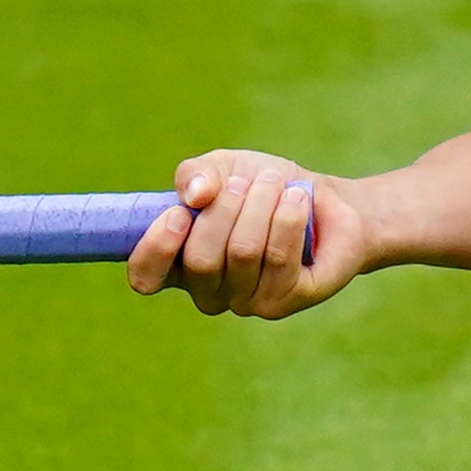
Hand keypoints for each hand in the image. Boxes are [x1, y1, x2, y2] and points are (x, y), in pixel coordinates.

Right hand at [125, 149, 370, 319]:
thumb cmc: (262, 188)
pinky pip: (280, 258)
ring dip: (261, 205)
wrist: (325, 201)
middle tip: (245, 183)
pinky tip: (297, 200)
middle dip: (225, 209)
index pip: (146, 277)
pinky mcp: (286, 301)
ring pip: (243, 253)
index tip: (179, 213)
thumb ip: (196, 175)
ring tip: (275, 183)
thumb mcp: (223, 168)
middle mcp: (208, 292)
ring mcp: (247, 303)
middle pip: (201, 259)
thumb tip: (195, 195)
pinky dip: (288, 218)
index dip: (156, 247)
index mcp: (179, 265)